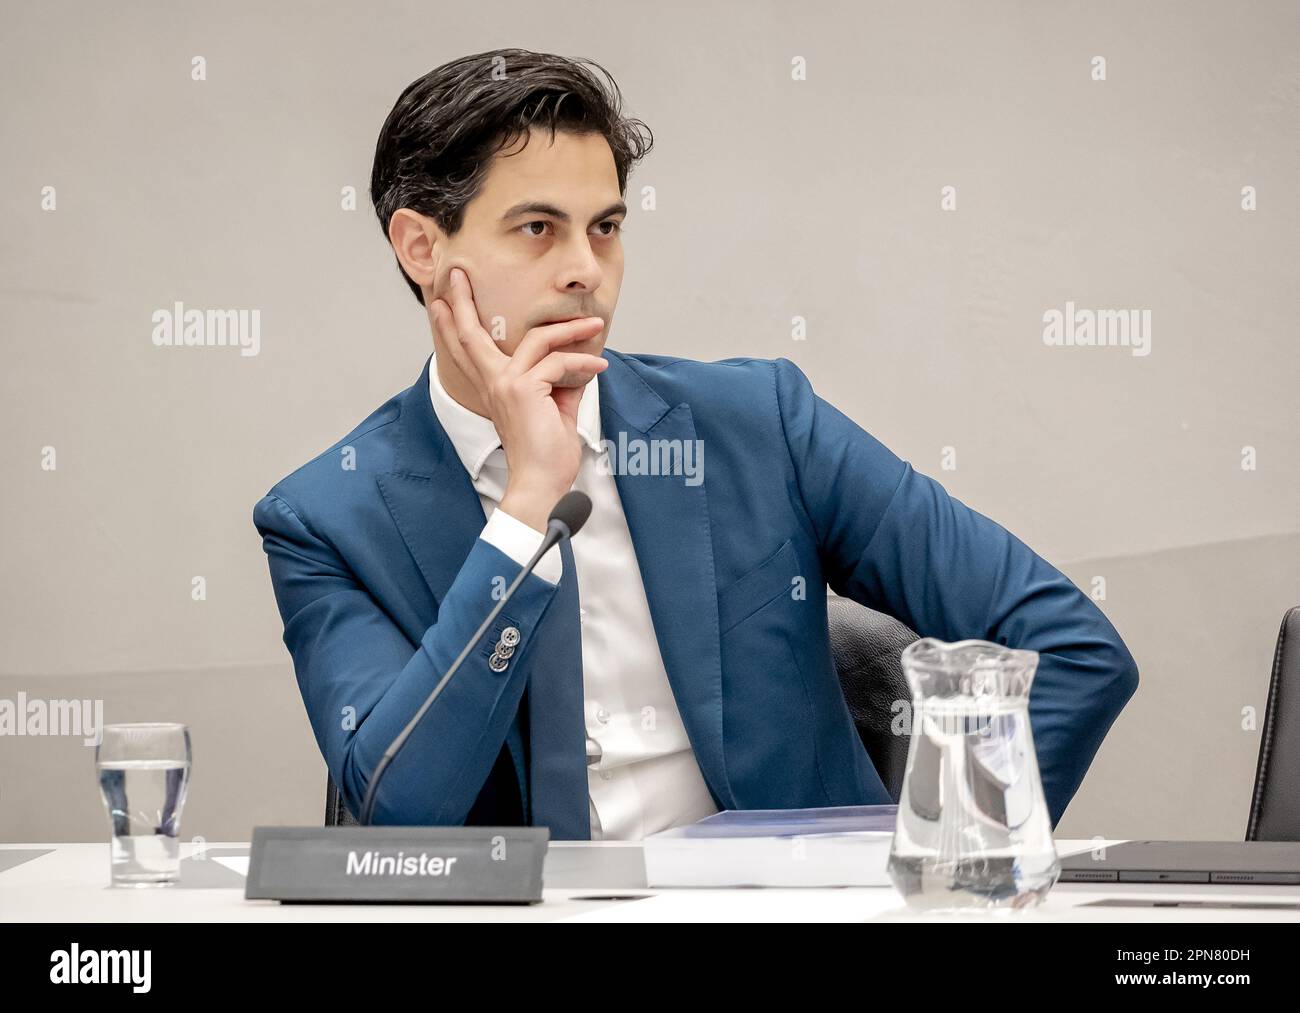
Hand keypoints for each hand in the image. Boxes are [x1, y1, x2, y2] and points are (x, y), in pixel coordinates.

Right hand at [429, 267, 606, 531]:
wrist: (542, 484)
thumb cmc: (547, 453)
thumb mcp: (553, 408)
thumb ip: (557, 380)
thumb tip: (575, 359)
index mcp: (494, 388)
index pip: (468, 351)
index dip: (453, 325)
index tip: (441, 301)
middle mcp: (493, 383)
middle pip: (472, 334)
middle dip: (465, 300)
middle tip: (458, 273)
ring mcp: (506, 384)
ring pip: (537, 340)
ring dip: (570, 331)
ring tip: (594, 327)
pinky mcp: (524, 389)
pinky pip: (558, 363)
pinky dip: (583, 364)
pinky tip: (600, 368)